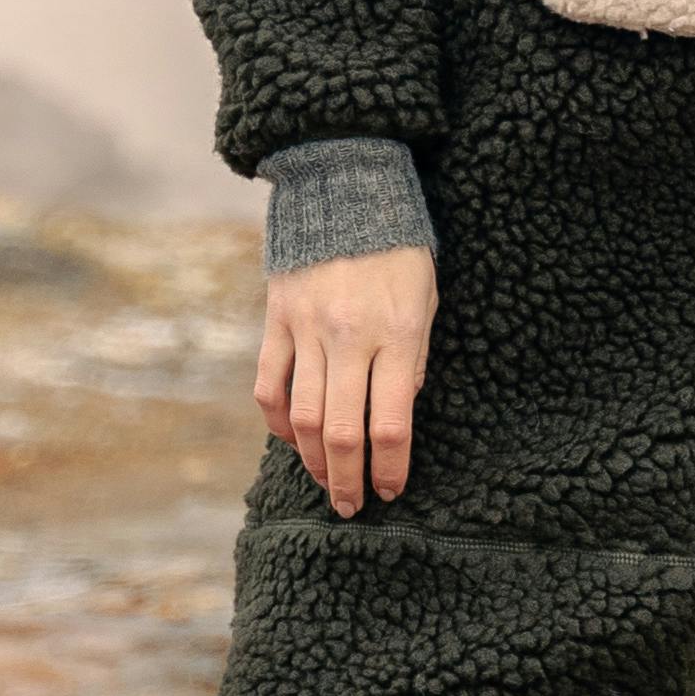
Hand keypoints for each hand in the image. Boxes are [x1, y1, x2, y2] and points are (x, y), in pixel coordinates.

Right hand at [258, 246, 436, 516]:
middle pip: (340, 430)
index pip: (390, 423)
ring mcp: (306, 329)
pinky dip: (277, 423)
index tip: (392, 490)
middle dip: (348, 479)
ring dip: (313, 461)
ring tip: (327, 482)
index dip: (390, 467)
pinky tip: (292, 440)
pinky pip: (268, 386)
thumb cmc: (399, 250)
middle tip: (353, 506)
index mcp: (396, 334)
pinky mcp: (276, 321)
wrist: (345, 189)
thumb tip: (394, 413)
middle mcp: (349, 337)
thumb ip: (412, 359)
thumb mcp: (426, 301)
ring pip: (301, 417)